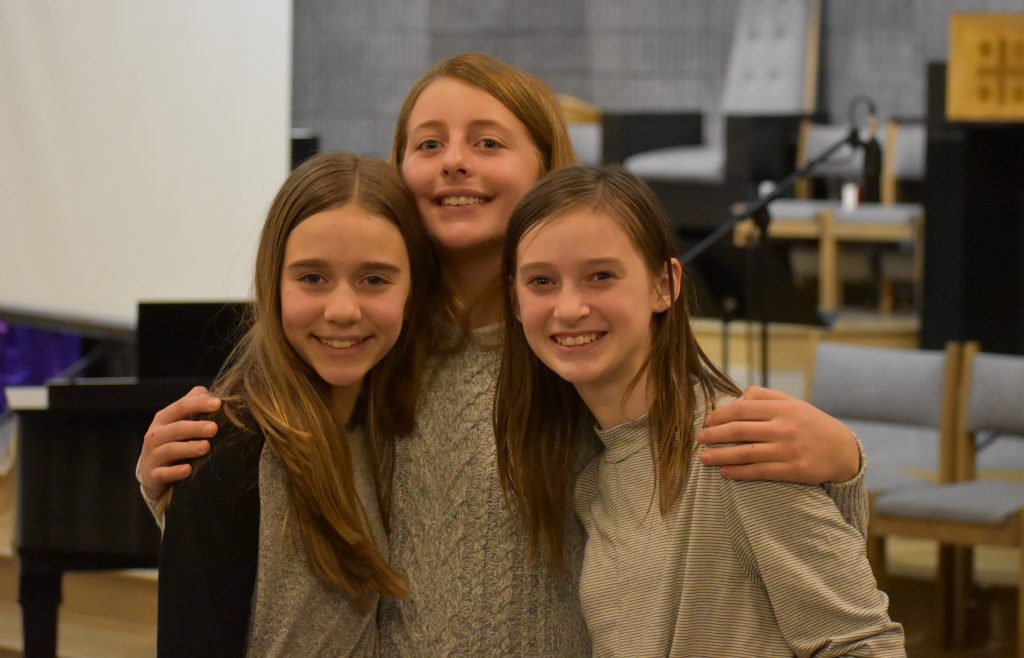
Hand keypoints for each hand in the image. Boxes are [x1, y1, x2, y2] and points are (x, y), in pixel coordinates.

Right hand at [140, 386, 221, 498]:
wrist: (151, 472)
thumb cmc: (172, 440)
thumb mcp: (179, 421)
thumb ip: (192, 404)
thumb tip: (210, 393)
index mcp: (164, 418)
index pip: (181, 406)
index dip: (199, 404)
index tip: (218, 404)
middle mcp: (156, 435)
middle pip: (176, 428)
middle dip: (195, 427)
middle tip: (214, 428)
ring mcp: (153, 455)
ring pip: (170, 450)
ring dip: (188, 448)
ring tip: (206, 447)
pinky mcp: (153, 475)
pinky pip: (163, 473)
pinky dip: (175, 472)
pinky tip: (188, 470)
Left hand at [697, 385, 859, 483]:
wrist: (843, 450)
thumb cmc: (811, 423)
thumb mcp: (792, 402)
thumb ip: (764, 396)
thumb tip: (736, 399)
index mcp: (782, 408)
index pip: (742, 409)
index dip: (720, 415)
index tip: (706, 421)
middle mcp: (784, 427)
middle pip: (739, 430)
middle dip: (714, 435)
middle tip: (698, 439)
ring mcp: (788, 450)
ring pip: (745, 453)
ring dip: (721, 456)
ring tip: (704, 458)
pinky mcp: (793, 470)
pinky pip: (760, 471)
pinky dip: (739, 472)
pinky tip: (725, 472)